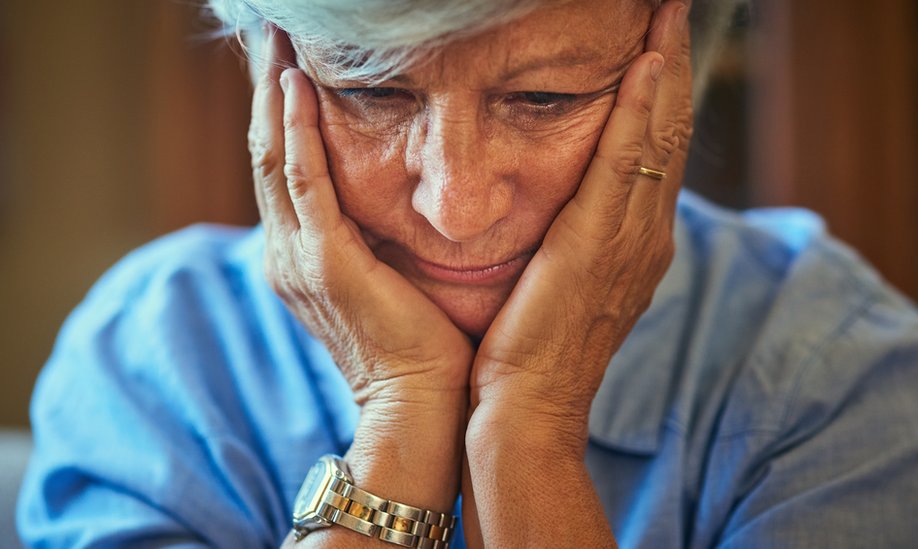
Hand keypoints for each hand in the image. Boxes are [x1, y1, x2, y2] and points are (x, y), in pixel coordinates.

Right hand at [249, 28, 472, 408]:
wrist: (420, 404)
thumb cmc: (420, 345)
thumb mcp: (388, 279)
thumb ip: (374, 237)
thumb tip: (391, 197)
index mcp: (302, 256)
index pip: (282, 167)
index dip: (277, 112)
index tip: (284, 63)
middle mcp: (287, 252)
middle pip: (265, 151)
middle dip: (264, 87)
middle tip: (266, 31)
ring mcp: (299, 257)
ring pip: (273, 156)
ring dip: (271, 92)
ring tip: (271, 39)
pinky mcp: (325, 261)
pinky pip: (304, 180)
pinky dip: (296, 130)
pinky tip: (295, 85)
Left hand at [462, 3, 691, 544]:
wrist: (524, 409)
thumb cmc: (530, 350)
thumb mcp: (559, 282)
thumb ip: (573, 237)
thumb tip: (564, 201)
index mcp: (634, 241)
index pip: (655, 149)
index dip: (661, 92)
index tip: (658, 41)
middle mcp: (646, 235)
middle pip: (669, 132)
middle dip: (673, 65)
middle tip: (673, 9)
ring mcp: (631, 241)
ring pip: (658, 138)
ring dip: (665, 71)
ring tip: (668, 15)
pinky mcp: (599, 246)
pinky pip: (626, 165)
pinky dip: (639, 113)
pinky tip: (646, 65)